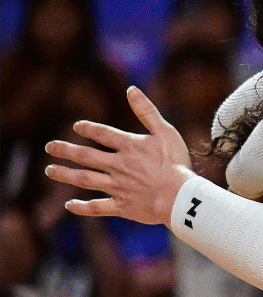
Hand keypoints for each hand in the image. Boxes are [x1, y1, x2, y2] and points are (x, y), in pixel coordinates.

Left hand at [44, 87, 192, 224]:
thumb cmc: (177, 163)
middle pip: (86, 156)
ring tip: (49, 170)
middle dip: (66, 150)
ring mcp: (118, 187)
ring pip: (85, 179)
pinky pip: (97, 207)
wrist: (180, 196)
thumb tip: (131, 89)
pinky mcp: (122, 206)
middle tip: (50, 147)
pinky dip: (82, 207)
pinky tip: (69, 204)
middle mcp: (118, 166)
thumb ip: (147, 111)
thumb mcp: (166, 132)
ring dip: (65, 174)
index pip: (102, 134)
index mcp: (129, 147)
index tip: (77, 126)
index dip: (88, 129)